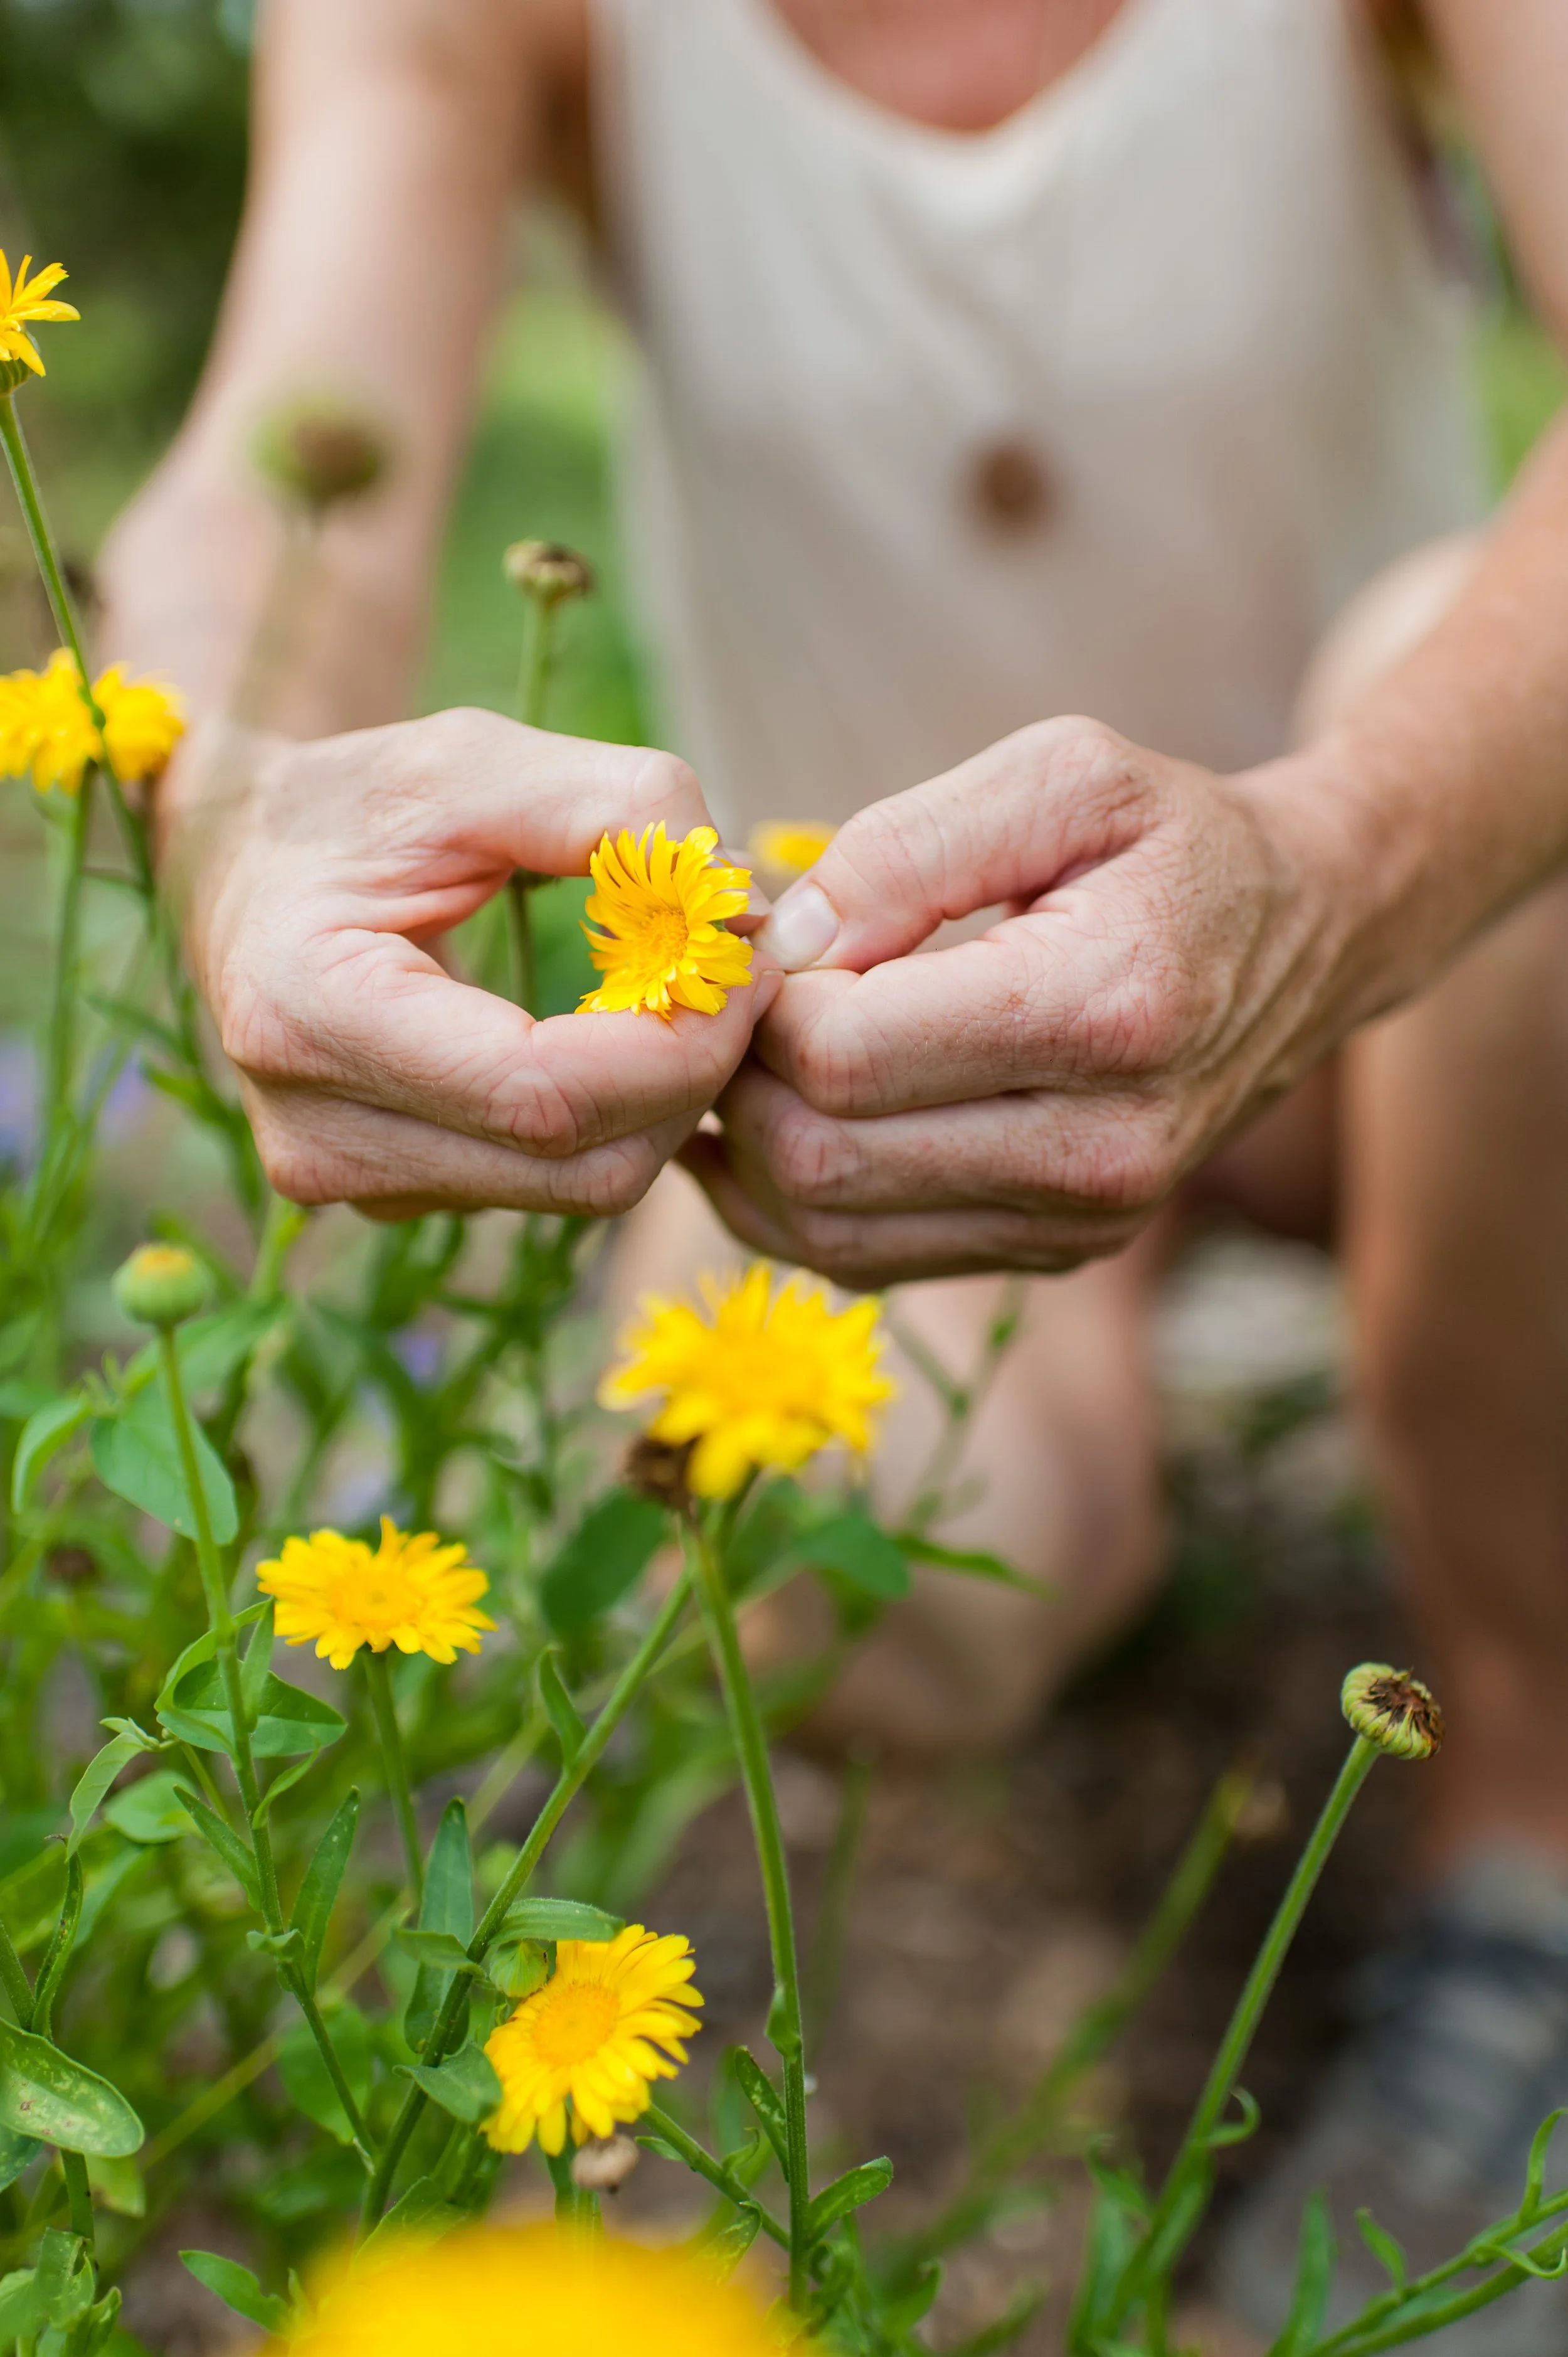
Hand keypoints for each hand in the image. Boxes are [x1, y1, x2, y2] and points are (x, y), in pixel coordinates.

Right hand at [158, 708, 775, 1217]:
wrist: (238, 867)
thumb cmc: (352, 802)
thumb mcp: (472, 761)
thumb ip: (613, 806)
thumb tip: (741, 904)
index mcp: (309, 1016)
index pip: (544, 1093)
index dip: (679, 1041)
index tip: (745, 961)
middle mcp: (319, 1135)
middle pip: (582, 1164)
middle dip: (693, 1074)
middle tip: (740, 975)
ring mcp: (356, 1186)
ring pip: (584, 1188)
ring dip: (667, 1098)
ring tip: (686, 991)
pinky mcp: (397, 1200)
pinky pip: (556, 1184)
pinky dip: (622, 1115)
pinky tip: (627, 1035)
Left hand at [685, 717, 1354, 1285]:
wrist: (1309, 937)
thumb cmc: (1173, 841)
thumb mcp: (1062, 774)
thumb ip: (905, 846)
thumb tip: (781, 944)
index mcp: (1103, 1012)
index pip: (843, 1053)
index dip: (764, 1000)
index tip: (768, 939)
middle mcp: (1100, 1150)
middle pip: (819, 1157)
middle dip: (742, 1076)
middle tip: (741, 1003)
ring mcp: (1081, 1222)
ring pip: (824, 1229)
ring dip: (749, 1147)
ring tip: (756, 1054)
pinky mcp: (1055, 1254)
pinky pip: (864, 1260)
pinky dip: (791, 1198)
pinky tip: (784, 1115)